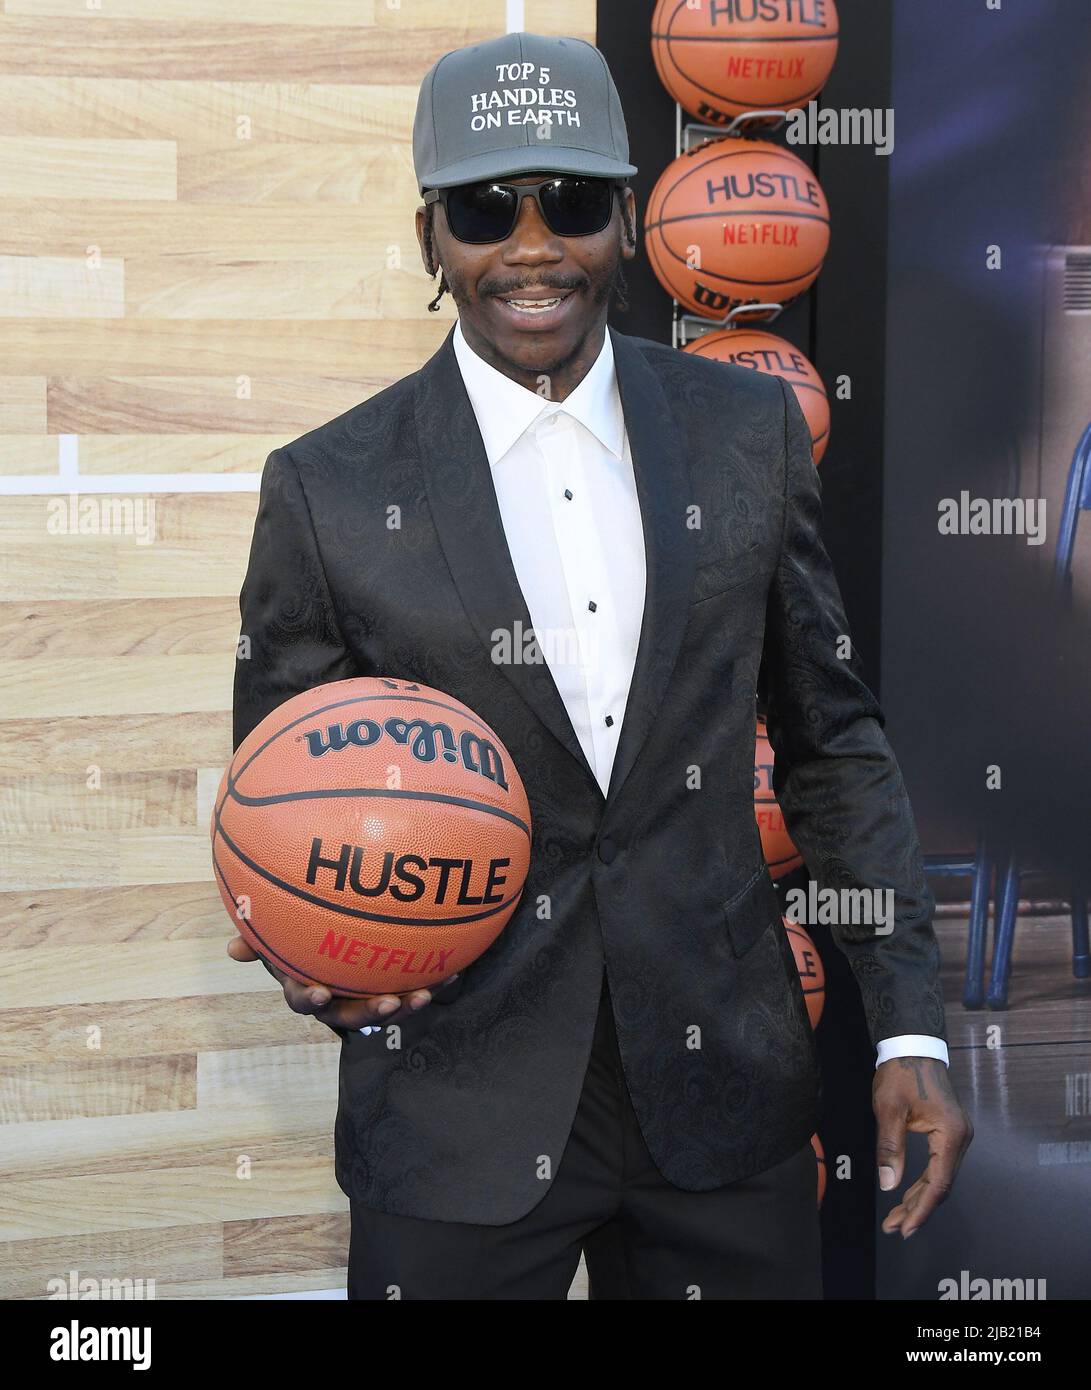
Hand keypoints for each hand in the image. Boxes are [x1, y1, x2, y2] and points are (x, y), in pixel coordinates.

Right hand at [227, 935, 452, 1029]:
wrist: (332, 936)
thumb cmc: (297, 935)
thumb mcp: (276, 933)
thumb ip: (258, 937)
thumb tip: (231, 949)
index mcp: (306, 986)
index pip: (302, 998)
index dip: (309, 998)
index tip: (319, 992)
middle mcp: (336, 999)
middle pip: (351, 1014)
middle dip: (371, 1012)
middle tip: (391, 1002)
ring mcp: (364, 996)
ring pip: (385, 1007)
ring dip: (406, 1004)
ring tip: (426, 993)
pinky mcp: (391, 987)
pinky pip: (411, 988)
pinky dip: (432, 982)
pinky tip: (455, 970)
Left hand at [873, 1056, 973, 1238]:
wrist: (912, 1046)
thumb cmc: (900, 1073)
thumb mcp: (889, 1109)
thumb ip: (890, 1148)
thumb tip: (889, 1184)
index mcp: (950, 1134)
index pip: (939, 1183)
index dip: (922, 1208)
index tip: (905, 1227)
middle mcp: (960, 1138)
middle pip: (942, 1185)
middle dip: (917, 1208)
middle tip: (894, 1227)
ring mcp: (957, 1136)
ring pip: (940, 1177)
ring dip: (919, 1197)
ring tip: (897, 1218)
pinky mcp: (949, 1133)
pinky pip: (938, 1165)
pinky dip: (923, 1182)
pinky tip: (908, 1194)